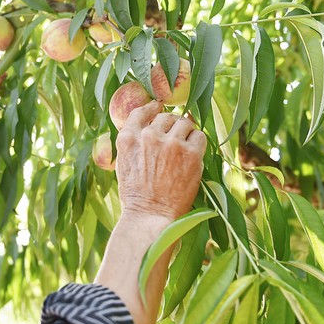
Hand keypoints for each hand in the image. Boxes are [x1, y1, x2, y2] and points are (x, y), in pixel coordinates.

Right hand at [114, 102, 206, 219]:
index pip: (141, 112)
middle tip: (175, 137)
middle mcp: (149, 136)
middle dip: (171, 125)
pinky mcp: (191, 153)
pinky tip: (193, 154)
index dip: (152, 108)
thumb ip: (134, 142)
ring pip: (184, 123)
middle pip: (166, 117)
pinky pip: (199, 136)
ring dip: (185, 132)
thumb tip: (150, 126)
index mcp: (128, 138)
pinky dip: (197, 142)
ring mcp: (171, 143)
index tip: (158, 107)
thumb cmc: (136, 195)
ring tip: (184, 147)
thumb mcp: (124, 163)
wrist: (150, 216)